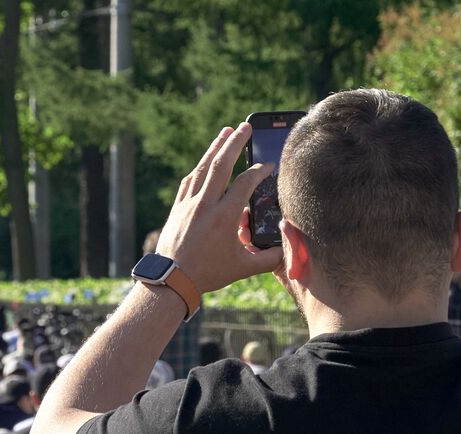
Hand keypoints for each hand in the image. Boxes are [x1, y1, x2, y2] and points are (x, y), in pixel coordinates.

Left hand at [155, 123, 283, 293]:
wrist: (171, 280)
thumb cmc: (209, 274)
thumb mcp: (243, 268)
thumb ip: (269, 258)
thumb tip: (289, 250)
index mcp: (224, 217)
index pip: (244, 183)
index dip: (258, 171)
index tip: (268, 165)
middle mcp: (205, 206)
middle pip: (221, 165)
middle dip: (235, 143)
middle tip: (245, 126)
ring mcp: (188, 205)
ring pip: (203, 168)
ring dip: (215, 148)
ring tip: (226, 132)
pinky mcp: (177, 208)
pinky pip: (189, 181)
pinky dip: (199, 168)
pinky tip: (205, 161)